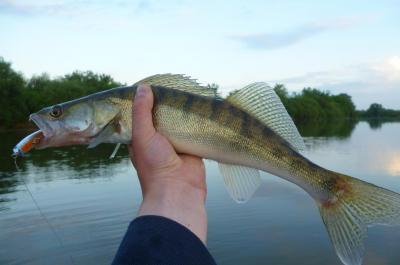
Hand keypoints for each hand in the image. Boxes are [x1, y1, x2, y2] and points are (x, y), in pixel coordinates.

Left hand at [129, 84, 207, 242]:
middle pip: (161, 117)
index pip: (140, 115)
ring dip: (181, 113)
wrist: (179, 191)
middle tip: (171, 87)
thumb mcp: (142, 135)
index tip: (150, 86)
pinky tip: (198, 108)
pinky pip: (193, 130)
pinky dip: (195, 122)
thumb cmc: (154, 165)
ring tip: (186, 93)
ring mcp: (175, 144)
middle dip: (165, 105)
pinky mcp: (192, 146)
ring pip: (177, 122)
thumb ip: (142, 112)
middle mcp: (157, 140)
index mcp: (141, 138)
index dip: (144, 102)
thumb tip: (143, 88)